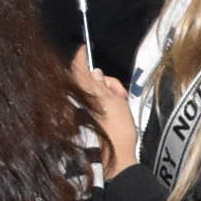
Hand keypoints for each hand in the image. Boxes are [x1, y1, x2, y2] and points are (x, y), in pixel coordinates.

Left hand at [73, 48, 138, 174]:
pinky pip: (101, 100)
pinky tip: (120, 108)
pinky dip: (111, 100)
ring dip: (112, 91)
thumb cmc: (118, 127)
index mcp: (87, 94)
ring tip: (122, 102)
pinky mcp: (94, 116)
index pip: (78, 70)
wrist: (120, 151)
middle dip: (108, 81)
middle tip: (119, 91)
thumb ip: (103, 83)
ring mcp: (89, 109)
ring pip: (99, 89)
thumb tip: (95, 72)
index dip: (80, 57)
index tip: (83, 48)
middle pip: (92, 79)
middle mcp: (84, 100)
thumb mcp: (114, 99)